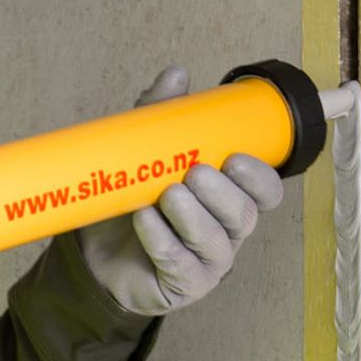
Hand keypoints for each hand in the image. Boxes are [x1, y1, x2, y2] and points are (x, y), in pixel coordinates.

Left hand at [77, 66, 285, 314]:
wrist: (94, 252)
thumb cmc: (133, 201)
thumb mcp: (145, 154)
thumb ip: (162, 117)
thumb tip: (177, 75)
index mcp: (228, 197)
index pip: (265, 190)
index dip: (259, 176)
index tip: (235, 157)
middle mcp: (226, 230)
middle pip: (245, 214)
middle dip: (223, 193)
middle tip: (196, 173)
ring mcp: (208, 262)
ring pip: (216, 241)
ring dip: (194, 216)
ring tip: (168, 195)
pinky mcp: (183, 285)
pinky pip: (181, 265)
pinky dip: (163, 241)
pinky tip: (146, 221)